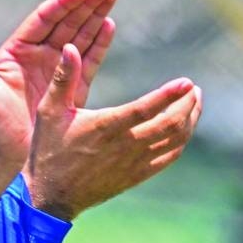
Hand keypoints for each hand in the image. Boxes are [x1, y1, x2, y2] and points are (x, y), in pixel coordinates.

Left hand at [0, 0, 117, 196]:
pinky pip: (88, 61)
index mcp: (17, 51)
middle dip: (86, 3)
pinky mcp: (71, 89)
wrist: (7, 159)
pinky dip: (99, 44)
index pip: (45, 19)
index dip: (65, 2)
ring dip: (96, 17)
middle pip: (66, 22)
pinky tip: (110, 26)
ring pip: (79, 37)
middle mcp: (37, 56)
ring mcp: (56, 71)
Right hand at [24, 44, 202, 219]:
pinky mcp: (136, 175)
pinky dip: (181, 141)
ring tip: (194, 104)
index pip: (145, 109)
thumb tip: (70, 48)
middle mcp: (124, 146)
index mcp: (105, 127)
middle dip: (187, 105)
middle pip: (169, 125)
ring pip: (174, 141)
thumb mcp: (49, 110)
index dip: (168, 95)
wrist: (50, 194)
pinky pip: (168, 158)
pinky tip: (183, 129)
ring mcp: (133, 163)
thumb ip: (63, 78)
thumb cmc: (48, 148)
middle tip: (194, 90)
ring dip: (189, 121)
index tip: (186, 82)